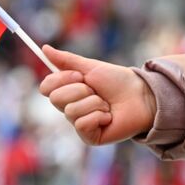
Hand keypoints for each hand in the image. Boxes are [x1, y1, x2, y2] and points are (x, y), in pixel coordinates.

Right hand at [37, 45, 156, 145]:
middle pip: (56, 99)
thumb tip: (43, 48)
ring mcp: (79, 124)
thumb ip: (66, 60)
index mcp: (68, 92)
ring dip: (94, 103)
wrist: (141, 95)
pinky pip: (82, 124)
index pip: (46, 88)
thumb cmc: (118, 81)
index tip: (79, 75)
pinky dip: (98, 116)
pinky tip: (109, 117)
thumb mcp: (90, 67)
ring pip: (71, 111)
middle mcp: (70, 109)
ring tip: (107, 105)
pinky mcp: (89, 137)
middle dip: (80, 90)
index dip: (61, 79)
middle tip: (97, 91)